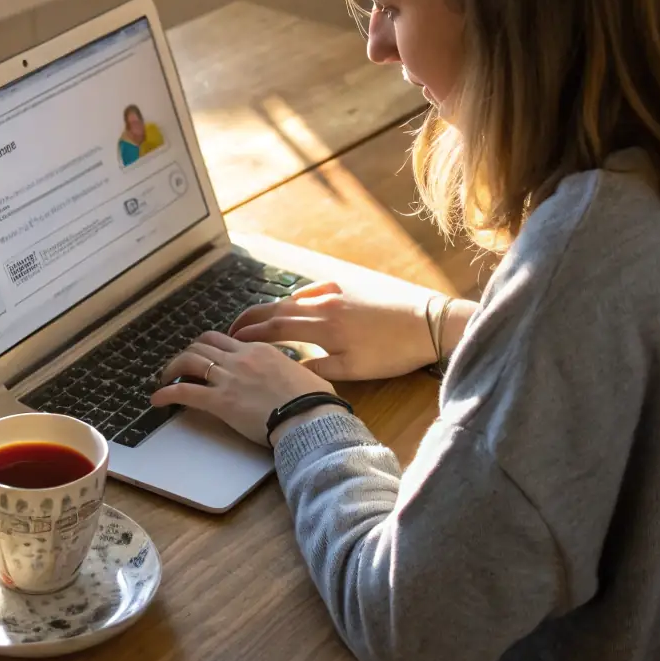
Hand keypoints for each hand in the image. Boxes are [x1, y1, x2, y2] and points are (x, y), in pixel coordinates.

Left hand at [150, 330, 334, 445]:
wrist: (309, 416)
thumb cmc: (313, 400)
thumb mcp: (303, 374)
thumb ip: (289, 370)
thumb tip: (292, 377)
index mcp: (259, 349)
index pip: (225, 339)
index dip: (209, 346)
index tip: (204, 355)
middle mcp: (240, 357)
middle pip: (202, 344)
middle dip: (187, 353)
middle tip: (180, 366)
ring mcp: (229, 377)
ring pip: (189, 361)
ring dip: (172, 369)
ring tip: (164, 379)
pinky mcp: (220, 401)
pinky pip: (185, 391)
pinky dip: (167, 393)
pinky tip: (157, 400)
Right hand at [229, 280, 438, 380]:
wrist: (427, 324)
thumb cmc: (392, 353)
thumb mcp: (354, 370)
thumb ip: (318, 370)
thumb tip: (289, 372)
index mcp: (324, 328)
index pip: (276, 330)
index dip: (252, 336)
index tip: (233, 341)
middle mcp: (325, 305)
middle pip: (278, 310)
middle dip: (252, 319)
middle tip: (232, 328)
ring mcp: (337, 293)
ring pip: (294, 299)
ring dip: (271, 308)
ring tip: (256, 319)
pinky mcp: (349, 288)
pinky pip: (314, 290)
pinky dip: (297, 297)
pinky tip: (294, 301)